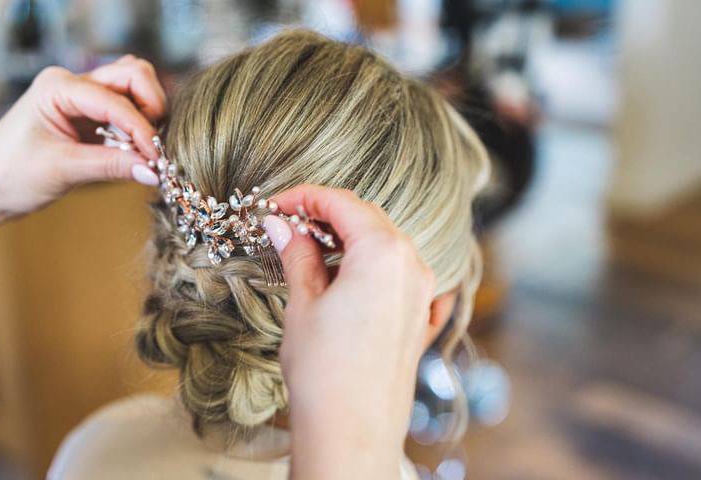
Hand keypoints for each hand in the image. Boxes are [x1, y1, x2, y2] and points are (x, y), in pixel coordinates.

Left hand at [0, 55, 165, 227]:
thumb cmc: (12, 174)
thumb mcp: (63, 170)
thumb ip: (111, 167)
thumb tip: (154, 171)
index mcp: (58, 87)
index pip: (115, 100)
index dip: (142, 128)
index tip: (157, 158)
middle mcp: (73, 84)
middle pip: (133, 76)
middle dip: (152, 108)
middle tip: (155, 145)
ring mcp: (84, 96)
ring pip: (135, 86)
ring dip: (149, 114)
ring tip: (145, 147)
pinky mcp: (92, 114)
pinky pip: (129, 107)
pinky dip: (141, 124)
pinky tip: (137, 149)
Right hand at [263, 185, 435, 479]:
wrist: (352, 433)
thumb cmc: (324, 370)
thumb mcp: (303, 303)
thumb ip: (297, 254)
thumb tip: (280, 224)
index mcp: (383, 252)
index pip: (342, 203)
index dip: (305, 197)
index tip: (277, 204)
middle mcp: (412, 265)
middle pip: (369, 220)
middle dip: (328, 215)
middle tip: (290, 225)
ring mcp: (423, 292)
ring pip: (387, 245)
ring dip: (352, 240)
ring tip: (314, 252)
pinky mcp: (422, 318)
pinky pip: (405, 276)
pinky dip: (378, 267)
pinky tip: (355, 278)